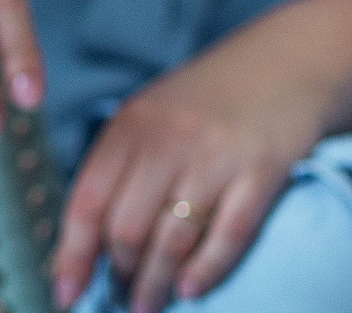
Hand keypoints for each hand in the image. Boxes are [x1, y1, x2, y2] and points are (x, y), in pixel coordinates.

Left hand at [48, 37, 329, 312]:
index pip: (88, 200)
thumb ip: (121, 165)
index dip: (72, 254)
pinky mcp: (261, 170)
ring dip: (155, 283)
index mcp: (130, 125)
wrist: (285, 63)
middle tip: (119, 298)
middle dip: (118, 276)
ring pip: (172, 239)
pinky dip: (206, 269)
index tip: (66, 292)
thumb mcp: (152, 116)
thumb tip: (89, 238)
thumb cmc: (210, 100)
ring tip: (148, 304)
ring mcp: (215, 155)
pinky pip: (228, 234)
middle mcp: (167, 139)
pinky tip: (191, 289)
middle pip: (127, 228)